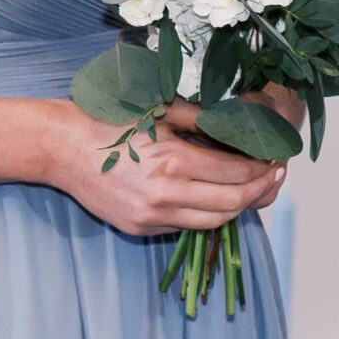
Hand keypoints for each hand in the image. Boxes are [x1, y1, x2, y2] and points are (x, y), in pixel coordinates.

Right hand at [37, 99, 286, 236]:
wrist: (61, 147)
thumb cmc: (110, 120)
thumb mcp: (160, 110)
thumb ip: (203, 120)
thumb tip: (243, 128)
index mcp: (173, 161)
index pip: (237, 173)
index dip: (263, 168)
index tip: (276, 158)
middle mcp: (165, 195)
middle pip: (233, 203)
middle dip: (261, 190)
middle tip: (276, 176)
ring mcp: (151, 216)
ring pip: (214, 222)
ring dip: (239, 208)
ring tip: (254, 190)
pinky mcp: (140, 228)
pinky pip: (186, 227)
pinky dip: (208, 214)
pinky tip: (218, 198)